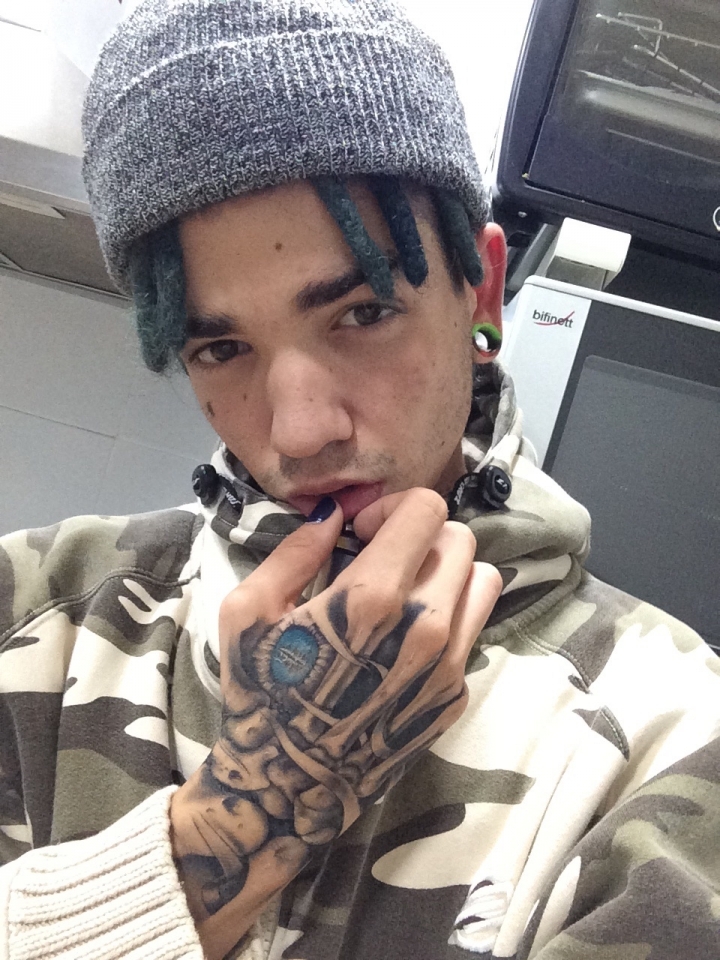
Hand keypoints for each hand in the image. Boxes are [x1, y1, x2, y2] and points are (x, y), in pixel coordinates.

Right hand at [172, 488, 501, 955]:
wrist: (290, 784)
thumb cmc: (261, 692)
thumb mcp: (247, 611)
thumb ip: (295, 551)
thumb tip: (334, 514)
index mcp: (373, 596)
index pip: (427, 510)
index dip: (393, 507)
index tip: (363, 532)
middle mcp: (427, 625)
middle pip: (460, 539)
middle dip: (420, 535)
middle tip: (383, 559)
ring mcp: (450, 663)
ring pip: (482, 579)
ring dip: (446, 572)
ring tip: (405, 592)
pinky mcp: (457, 693)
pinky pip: (474, 627)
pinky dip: (449, 615)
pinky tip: (406, 638)